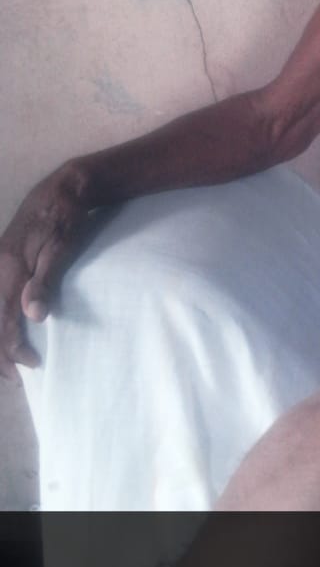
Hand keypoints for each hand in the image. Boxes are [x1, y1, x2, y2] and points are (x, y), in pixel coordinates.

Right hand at [0, 165, 88, 374]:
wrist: (62, 189)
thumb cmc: (66, 220)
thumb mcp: (61, 248)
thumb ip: (45, 281)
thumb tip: (34, 316)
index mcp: (8, 271)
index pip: (3, 321)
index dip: (14, 348)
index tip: (33, 365)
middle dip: (0, 352)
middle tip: (16, 377)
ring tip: (8, 361)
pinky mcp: (2, 261)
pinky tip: (6, 327)